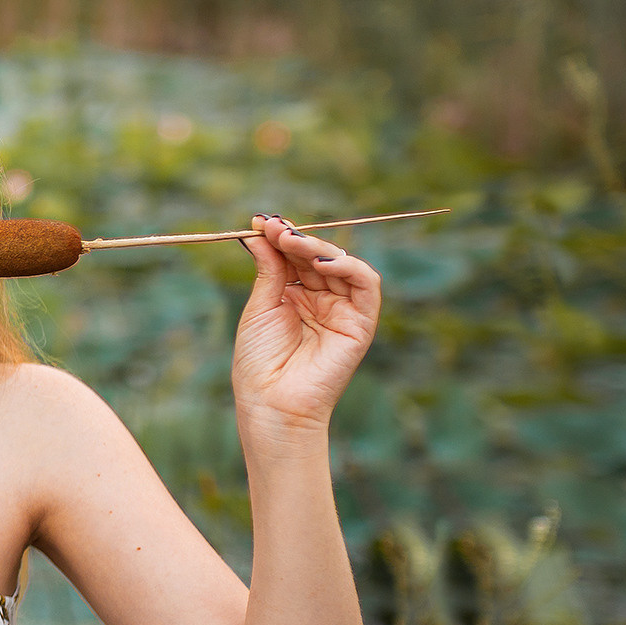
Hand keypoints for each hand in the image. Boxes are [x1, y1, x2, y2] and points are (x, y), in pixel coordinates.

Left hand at [230, 214, 381, 440]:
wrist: (272, 402)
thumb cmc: (260, 362)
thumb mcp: (260, 306)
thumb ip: (268, 268)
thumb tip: (259, 230)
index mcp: (295, 296)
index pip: (295, 256)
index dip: (281, 237)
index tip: (260, 221)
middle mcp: (321, 299)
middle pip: (316, 256)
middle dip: (296, 238)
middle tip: (274, 226)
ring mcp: (342, 309)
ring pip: (341, 264)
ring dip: (317, 247)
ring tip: (291, 241)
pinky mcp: (361, 322)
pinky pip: (366, 284)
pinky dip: (349, 266)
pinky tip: (322, 261)